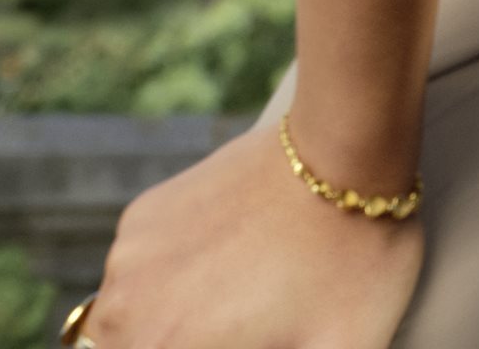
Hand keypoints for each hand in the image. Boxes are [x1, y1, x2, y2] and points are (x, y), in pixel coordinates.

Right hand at [76, 121, 424, 348]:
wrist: (345, 149)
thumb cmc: (353, 262)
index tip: (243, 340)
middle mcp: (128, 312)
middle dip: (179, 347)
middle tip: (243, 330)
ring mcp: (128, 258)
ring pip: (124, 325)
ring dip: (165, 330)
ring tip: (240, 307)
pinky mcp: (142, 218)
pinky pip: (136, 273)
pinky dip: (166, 282)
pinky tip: (229, 264)